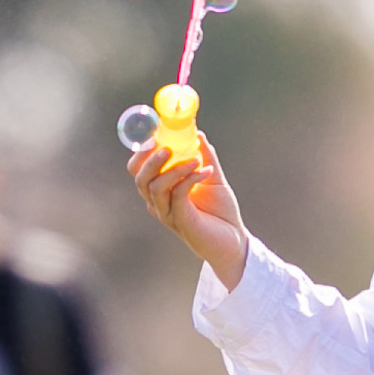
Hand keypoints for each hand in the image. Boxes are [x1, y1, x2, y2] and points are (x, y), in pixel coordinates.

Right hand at [128, 126, 248, 287]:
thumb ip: (205, 156)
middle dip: (149, 160)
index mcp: (161, 191)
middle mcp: (159, 203)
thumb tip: (197, 133)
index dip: (140, 153)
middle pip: (140, 179)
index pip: (138, 171)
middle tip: (166, 146)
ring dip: (174, 169)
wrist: (234, 241)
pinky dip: (191, 178)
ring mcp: (168, 214)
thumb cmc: (221, 212)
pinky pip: (178, 195)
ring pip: (155, 187)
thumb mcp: (212, 177)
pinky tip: (206, 171)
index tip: (154, 135)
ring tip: (195, 160)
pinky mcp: (181, 221)